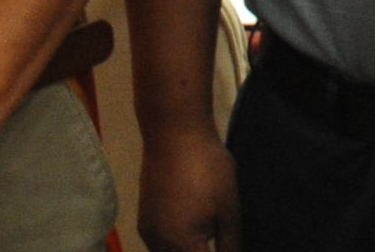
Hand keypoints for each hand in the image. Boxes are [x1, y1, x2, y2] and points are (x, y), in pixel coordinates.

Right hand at [138, 122, 242, 251]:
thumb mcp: (229, 208)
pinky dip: (172, 248)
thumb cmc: (208, 168)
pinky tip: (189, 237)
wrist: (174, 133)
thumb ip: (230, 244)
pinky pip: (158, 247)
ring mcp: (148, 233)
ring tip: (204, 242)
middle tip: (217, 242)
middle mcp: (159, 245)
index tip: (226, 245)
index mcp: (183, 245)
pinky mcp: (143, 221)